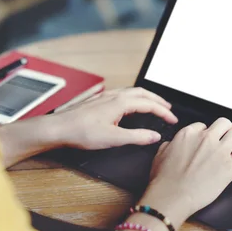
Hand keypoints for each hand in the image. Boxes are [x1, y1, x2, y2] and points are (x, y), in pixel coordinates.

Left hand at [52, 87, 177, 149]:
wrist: (59, 128)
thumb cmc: (81, 132)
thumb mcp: (113, 138)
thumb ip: (137, 137)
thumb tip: (154, 136)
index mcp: (120, 102)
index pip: (149, 104)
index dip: (163, 112)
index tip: (172, 120)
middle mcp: (114, 96)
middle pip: (143, 93)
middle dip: (158, 100)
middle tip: (169, 109)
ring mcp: (105, 97)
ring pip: (132, 92)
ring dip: (146, 97)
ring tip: (154, 104)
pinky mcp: (98, 101)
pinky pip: (122, 93)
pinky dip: (134, 97)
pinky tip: (130, 105)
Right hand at [139, 118, 231, 229]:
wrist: (172, 196)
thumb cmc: (164, 180)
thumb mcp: (160, 154)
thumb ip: (170, 145)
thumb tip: (173, 144)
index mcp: (188, 134)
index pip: (204, 126)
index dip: (206, 134)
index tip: (207, 142)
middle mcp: (205, 139)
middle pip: (225, 123)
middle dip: (226, 131)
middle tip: (226, 140)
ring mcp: (219, 151)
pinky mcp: (230, 166)